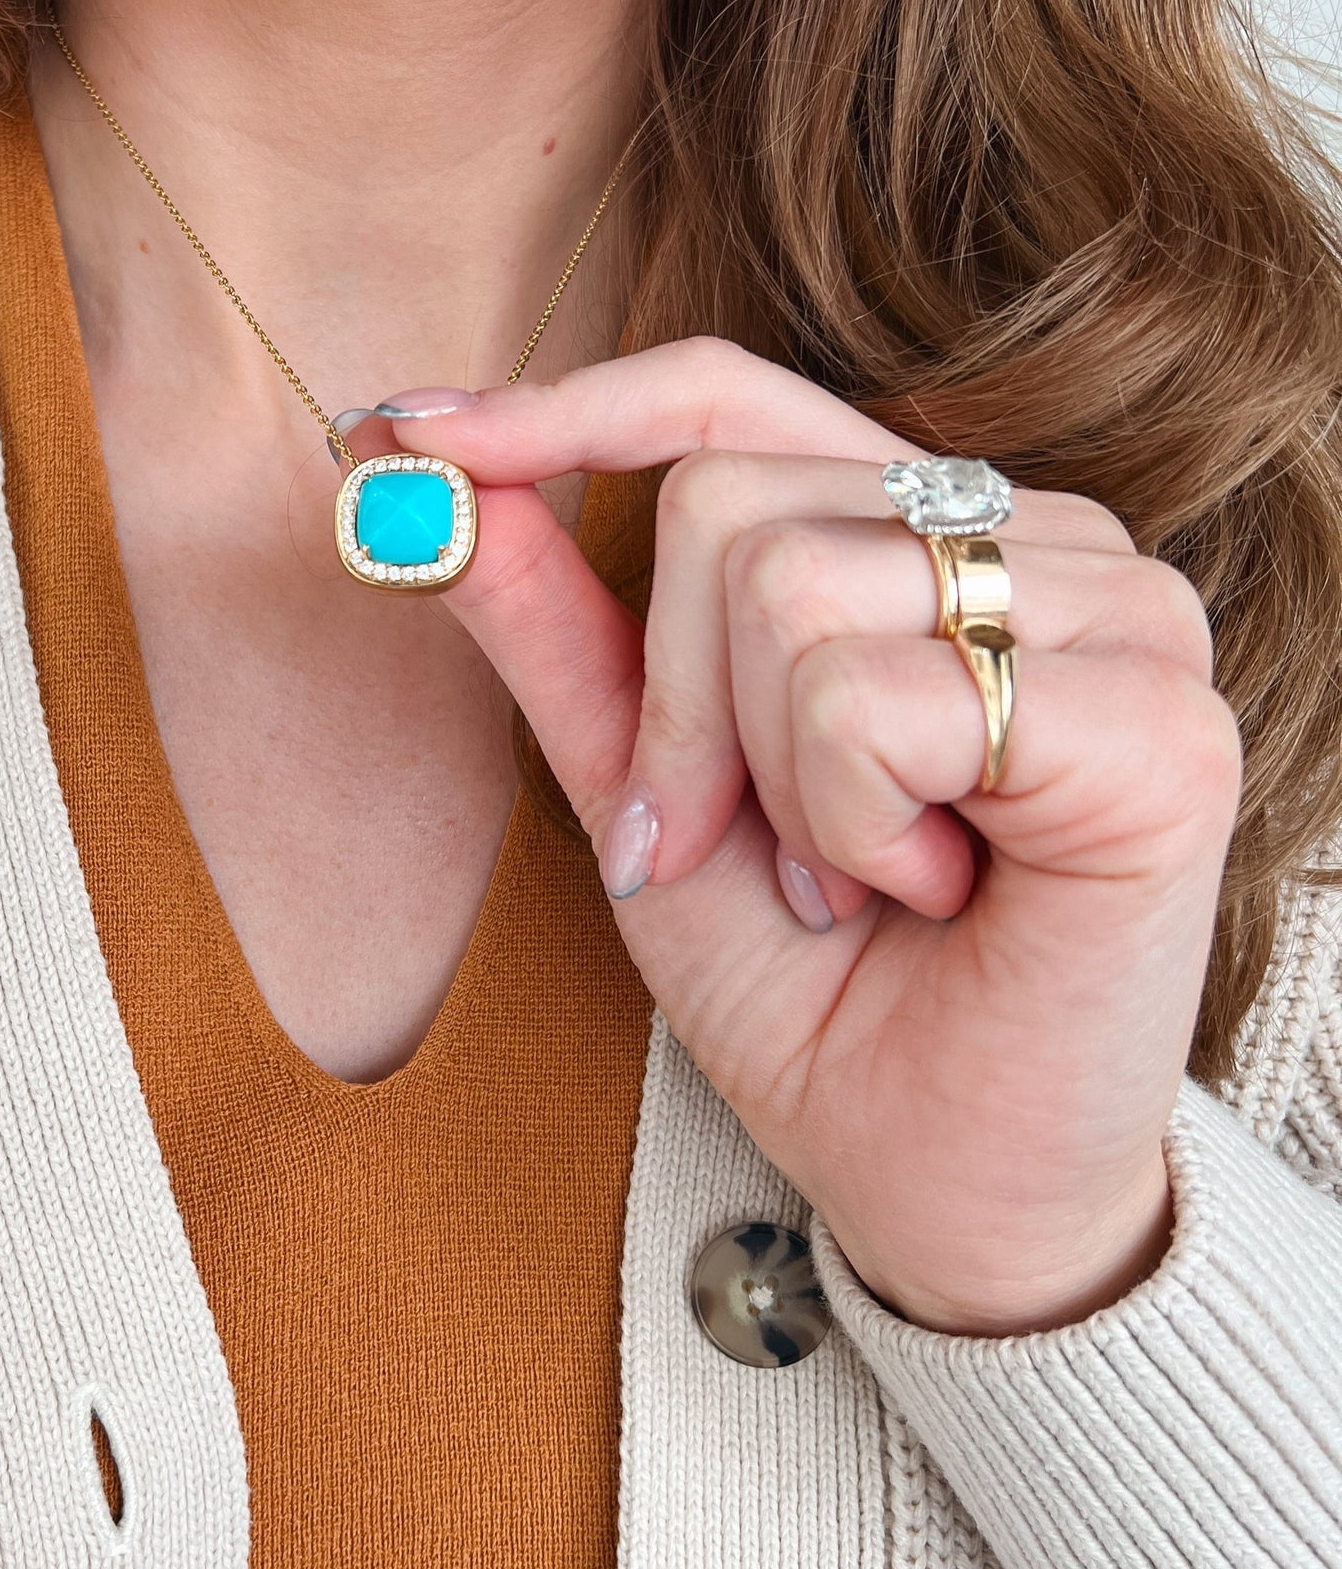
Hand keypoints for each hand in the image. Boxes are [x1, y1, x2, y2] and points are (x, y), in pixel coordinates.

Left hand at [387, 341, 1239, 1335]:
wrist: (930, 1171)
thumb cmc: (801, 978)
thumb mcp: (640, 783)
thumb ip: (555, 623)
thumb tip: (425, 473)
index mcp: (915, 530)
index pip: (724, 397)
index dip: (565, 408)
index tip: (408, 434)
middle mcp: (1031, 535)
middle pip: (722, 499)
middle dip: (676, 712)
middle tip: (751, 847)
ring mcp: (1117, 610)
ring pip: (786, 590)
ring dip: (772, 786)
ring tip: (864, 875)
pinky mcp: (1160, 719)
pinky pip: (871, 699)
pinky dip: (850, 826)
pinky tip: (938, 889)